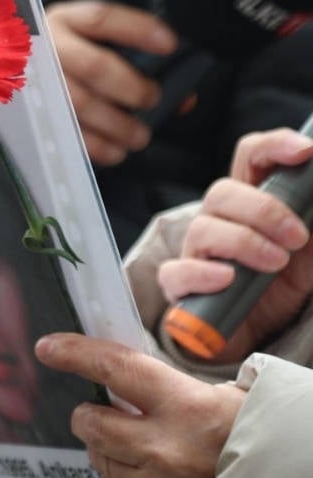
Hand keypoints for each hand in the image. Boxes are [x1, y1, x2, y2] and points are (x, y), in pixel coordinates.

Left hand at [36, 333, 245, 477]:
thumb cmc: (270, 444)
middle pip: (90, 421)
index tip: (50, 348)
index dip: (75, 354)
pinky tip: (158, 477)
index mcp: (189, 409)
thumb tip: (122, 374)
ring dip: (109, 448)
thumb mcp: (234, 399)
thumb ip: (176, 386)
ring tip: (148, 448)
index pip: (115, 369)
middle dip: (91, 413)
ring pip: (99, 459)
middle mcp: (166, 451)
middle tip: (108, 412)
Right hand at [46, 0, 176, 166]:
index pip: (103, 18)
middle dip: (131, 88)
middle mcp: (46, 47)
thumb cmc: (69, 56)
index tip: (170, 45)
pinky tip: (116, 152)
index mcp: (66, 20)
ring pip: (79, 104)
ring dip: (116, 124)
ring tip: (140, 136)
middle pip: (94, 66)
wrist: (6, 68)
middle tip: (151, 99)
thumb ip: (139, 60)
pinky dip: (95, 146)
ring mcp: (35, 82)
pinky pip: (65, 132)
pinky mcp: (31, 115)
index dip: (138, 31)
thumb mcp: (95, 43)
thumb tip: (183, 98)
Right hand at [158, 129, 312, 362]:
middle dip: (265, 211)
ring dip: (245, 243)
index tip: (305, 152)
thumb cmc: (286, 282)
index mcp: (252, 200)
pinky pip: (176, 272)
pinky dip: (203, 274)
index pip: (251, 155)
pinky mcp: (180, 285)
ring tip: (276, 264)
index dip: (274, 146)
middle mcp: (219, 219)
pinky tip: (229, 280)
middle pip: (222, 191)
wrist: (263, 332)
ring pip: (204, 229)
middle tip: (298, 237)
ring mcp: (195, 251)